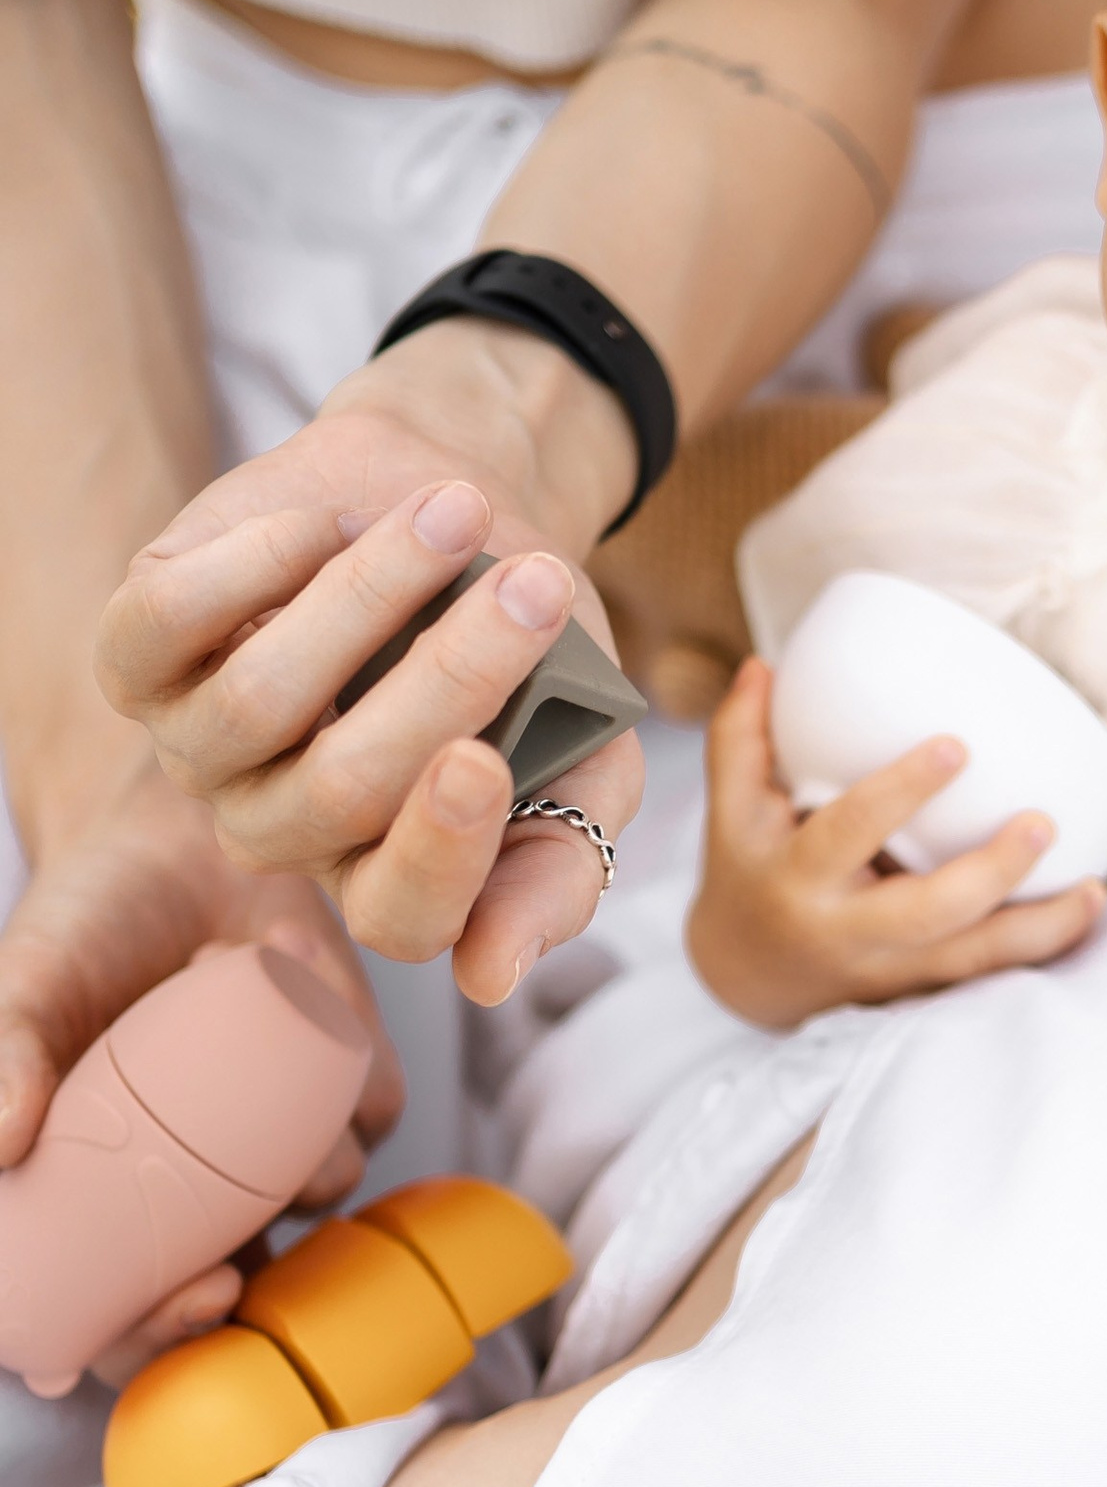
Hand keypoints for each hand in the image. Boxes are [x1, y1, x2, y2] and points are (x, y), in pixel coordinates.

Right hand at [0, 760, 403, 1373]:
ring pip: (325, 1192)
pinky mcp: (354, 1083)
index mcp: (112, 1199)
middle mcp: (209, 1191)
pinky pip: (372, 1101)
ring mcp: (287, 1143)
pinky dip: (333, 1037)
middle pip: (247, 1293)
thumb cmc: (77, 933)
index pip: (130, 1315)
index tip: (198, 1299)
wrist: (166, 843)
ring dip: (288, 1117)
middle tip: (237, 1259)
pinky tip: (272, 952)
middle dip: (255, 1296)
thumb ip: (3, 1061)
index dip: (160, 1338)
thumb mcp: (21, 991)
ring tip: (208, 975)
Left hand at [94, 328, 643, 1004]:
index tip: (484, 760)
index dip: (438, 852)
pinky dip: (255, 559)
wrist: (456, 511)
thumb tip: (493, 975)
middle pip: (341, 790)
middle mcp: (281, 830)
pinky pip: (167, 621)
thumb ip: (561, 872)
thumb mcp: (589, 767)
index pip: (399, 915)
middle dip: (451, 677)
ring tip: (458, 511)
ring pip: (257, 702)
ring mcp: (198, 750)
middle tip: (537, 584)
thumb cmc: (528, 655)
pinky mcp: (138, 658)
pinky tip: (329, 521)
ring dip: (372, 592)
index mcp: (390, 877)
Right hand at [685, 655, 1105, 1026]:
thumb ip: (741, 738)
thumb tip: (763, 664)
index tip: (956, 747)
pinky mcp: (922, 990)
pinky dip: (1041, 950)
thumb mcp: (731, 811)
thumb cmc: (749, 873)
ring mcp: (891, 971)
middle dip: (991, 872)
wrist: (746, 978)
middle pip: (927, 912)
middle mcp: (848, 933)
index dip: (901, 792)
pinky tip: (1086, 916)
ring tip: (1094, 889)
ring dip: (1040, 928)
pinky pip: (989, 977)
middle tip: (1043, 822)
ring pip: (973, 960)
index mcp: (800, 878)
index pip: (850, 831)